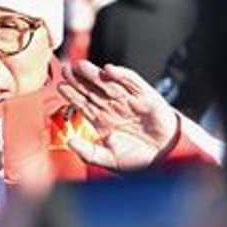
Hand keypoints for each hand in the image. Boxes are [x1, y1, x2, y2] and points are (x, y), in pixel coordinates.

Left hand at [58, 61, 178, 170]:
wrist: (166, 160)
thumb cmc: (136, 160)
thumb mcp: (108, 159)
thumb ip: (88, 152)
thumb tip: (70, 142)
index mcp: (102, 120)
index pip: (83, 103)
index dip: (71, 94)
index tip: (60, 86)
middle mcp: (113, 108)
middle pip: (92, 90)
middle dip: (79, 80)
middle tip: (67, 69)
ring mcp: (129, 101)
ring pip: (108, 83)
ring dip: (95, 74)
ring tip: (81, 66)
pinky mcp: (146, 96)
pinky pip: (132, 82)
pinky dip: (121, 74)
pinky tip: (108, 70)